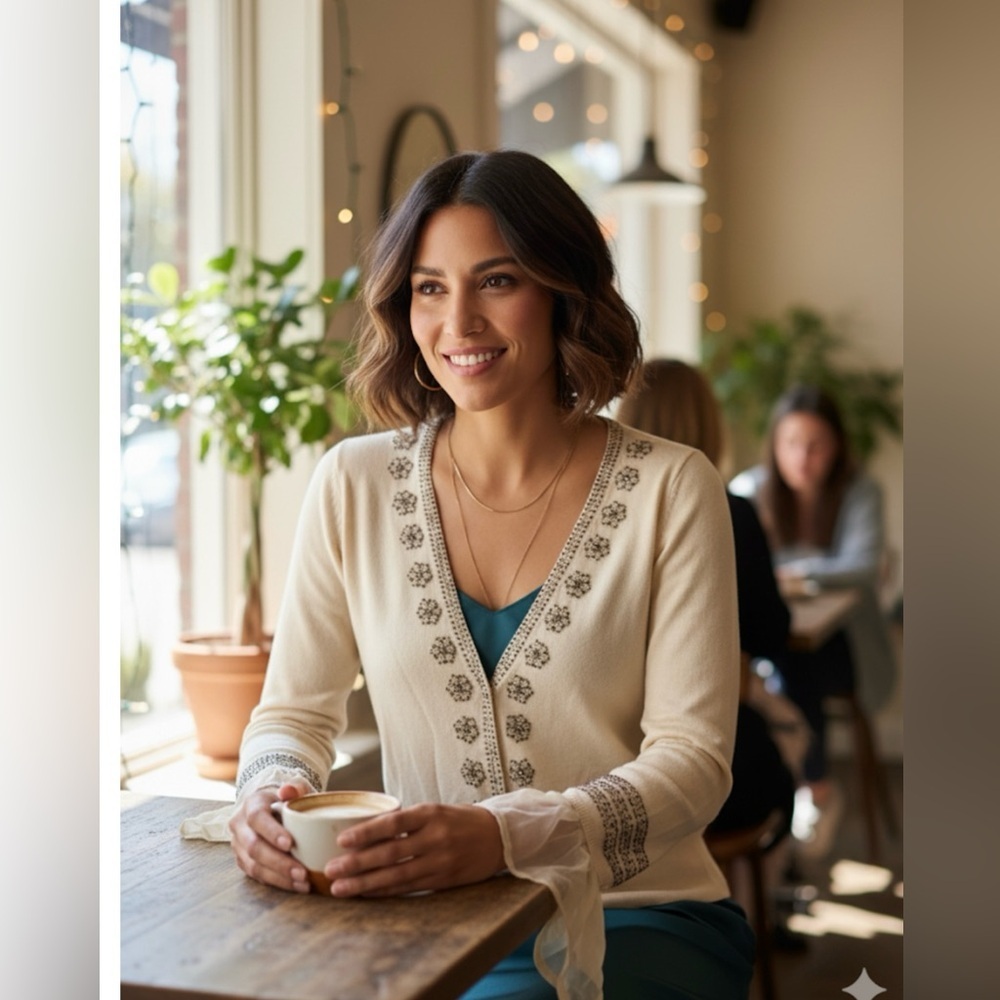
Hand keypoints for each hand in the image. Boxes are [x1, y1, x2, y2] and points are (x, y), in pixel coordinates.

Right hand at [228, 779, 314, 892]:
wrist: (270, 807)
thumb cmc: (286, 800)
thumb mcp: (293, 788)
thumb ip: (294, 787)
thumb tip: (288, 790)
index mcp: (251, 804)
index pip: (257, 818)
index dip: (272, 832)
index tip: (290, 844)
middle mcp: (240, 826)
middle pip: (254, 847)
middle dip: (279, 862)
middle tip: (302, 872)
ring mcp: (239, 846)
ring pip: (254, 866)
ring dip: (279, 877)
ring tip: (303, 883)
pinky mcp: (243, 861)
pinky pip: (257, 876)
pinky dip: (277, 882)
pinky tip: (296, 885)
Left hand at [323, 803, 504, 897]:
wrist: (500, 836)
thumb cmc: (460, 820)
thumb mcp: (435, 810)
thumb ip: (406, 820)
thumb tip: (366, 828)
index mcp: (430, 813)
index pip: (392, 823)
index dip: (365, 833)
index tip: (341, 840)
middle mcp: (435, 837)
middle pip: (390, 853)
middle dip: (357, 863)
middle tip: (331, 869)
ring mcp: (440, 862)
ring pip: (396, 875)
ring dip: (365, 883)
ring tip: (341, 888)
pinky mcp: (444, 881)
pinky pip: (409, 888)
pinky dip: (385, 892)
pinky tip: (367, 894)